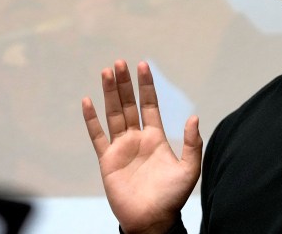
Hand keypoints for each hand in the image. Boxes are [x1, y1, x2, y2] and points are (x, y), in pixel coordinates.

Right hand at [82, 60, 201, 233]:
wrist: (152, 221)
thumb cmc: (172, 198)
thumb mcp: (189, 169)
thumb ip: (192, 144)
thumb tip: (194, 117)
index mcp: (156, 137)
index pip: (149, 104)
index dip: (146, 85)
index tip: (143, 65)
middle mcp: (137, 138)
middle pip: (129, 104)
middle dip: (124, 84)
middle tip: (120, 62)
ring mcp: (121, 148)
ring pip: (113, 114)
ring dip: (109, 93)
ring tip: (106, 72)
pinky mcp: (107, 160)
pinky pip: (97, 136)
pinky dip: (91, 119)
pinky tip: (87, 101)